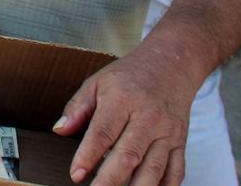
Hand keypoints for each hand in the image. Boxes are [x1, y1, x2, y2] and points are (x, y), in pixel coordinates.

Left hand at [55, 49, 196, 185]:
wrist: (171, 66)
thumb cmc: (129, 76)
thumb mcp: (97, 82)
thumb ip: (77, 107)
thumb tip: (59, 130)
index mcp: (123, 100)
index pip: (103, 132)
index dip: (88, 156)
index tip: (76, 175)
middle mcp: (148, 118)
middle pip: (129, 155)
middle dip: (110, 180)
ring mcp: (167, 132)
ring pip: (154, 168)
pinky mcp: (180, 143)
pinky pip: (176, 171)